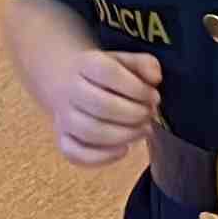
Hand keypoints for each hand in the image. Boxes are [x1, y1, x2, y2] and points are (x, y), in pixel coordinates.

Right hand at [41, 45, 161, 166]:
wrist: (67, 82)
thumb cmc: (103, 75)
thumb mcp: (125, 61)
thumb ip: (145, 64)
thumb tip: (154, 77)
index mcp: (86, 64)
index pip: (108, 73)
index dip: (136, 87)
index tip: (153, 96)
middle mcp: (70, 89)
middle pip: (101, 105)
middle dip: (134, 114)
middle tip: (149, 115)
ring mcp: (63, 117)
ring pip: (90, 131)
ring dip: (124, 135)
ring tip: (142, 130)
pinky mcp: (63, 139)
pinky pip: (76, 154)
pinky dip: (102, 157)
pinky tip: (123, 149)